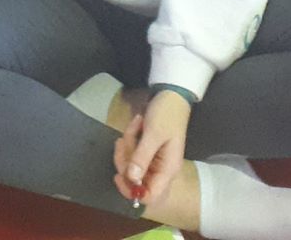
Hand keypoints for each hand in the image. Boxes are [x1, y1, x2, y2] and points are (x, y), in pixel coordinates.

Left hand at [113, 90, 190, 207]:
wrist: (172, 95)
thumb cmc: (166, 114)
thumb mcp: (153, 134)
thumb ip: (142, 158)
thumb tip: (132, 180)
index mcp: (167, 170)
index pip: (150, 196)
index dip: (132, 191)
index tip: (118, 175)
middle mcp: (161, 170)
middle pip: (136, 181)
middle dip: (124, 162)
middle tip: (122, 141)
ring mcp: (154, 161)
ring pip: (132, 166)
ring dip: (126, 147)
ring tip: (132, 126)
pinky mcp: (148, 151)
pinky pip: (133, 154)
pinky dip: (130, 141)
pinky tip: (135, 124)